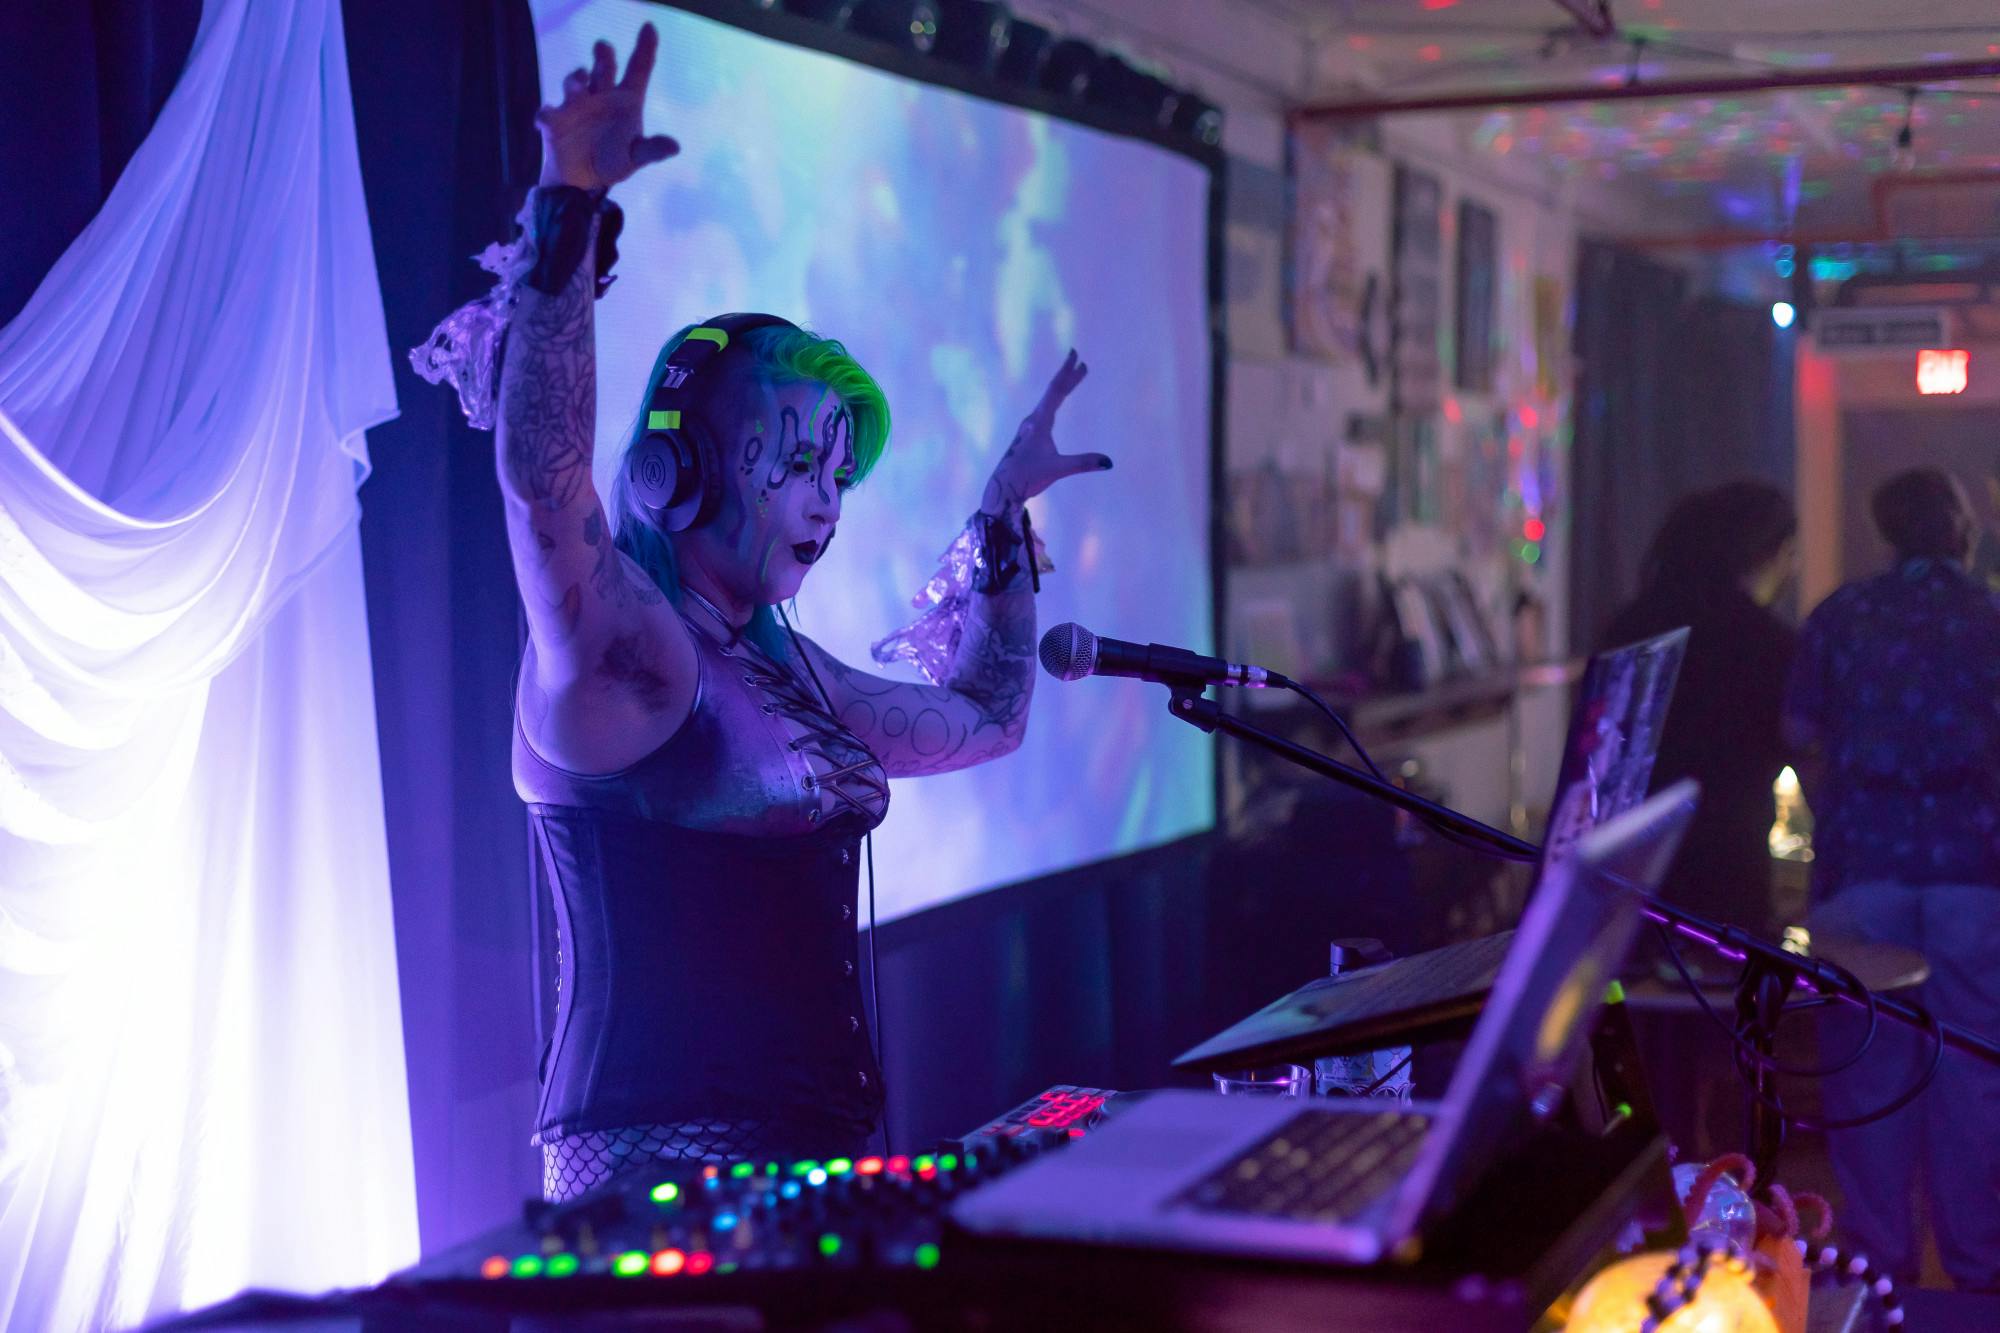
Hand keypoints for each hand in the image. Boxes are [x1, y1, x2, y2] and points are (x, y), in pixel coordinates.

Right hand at [536, 23, 677, 190]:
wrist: (583, 181)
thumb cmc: (612, 162)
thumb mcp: (634, 157)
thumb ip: (651, 150)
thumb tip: (674, 146)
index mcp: (625, 101)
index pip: (637, 68)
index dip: (644, 48)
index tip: (649, 27)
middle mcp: (600, 96)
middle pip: (603, 67)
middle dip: (603, 54)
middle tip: (603, 47)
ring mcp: (576, 105)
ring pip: (574, 82)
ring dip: (575, 79)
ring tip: (579, 83)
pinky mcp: (555, 121)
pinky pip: (548, 114)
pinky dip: (546, 115)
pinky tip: (545, 120)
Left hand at [981, 350, 1109, 514]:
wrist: (1003, 488)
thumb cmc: (1027, 476)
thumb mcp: (1058, 469)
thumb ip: (1083, 463)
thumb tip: (1108, 462)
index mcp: (1039, 422)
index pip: (1056, 391)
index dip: (1067, 373)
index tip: (1075, 356)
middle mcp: (1033, 420)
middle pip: (1054, 391)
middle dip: (1068, 375)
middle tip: (1079, 359)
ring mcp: (1030, 426)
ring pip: (1050, 399)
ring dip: (1063, 386)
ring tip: (1074, 376)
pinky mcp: (1029, 434)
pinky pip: (1047, 408)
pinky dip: (1057, 399)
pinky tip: (1057, 402)